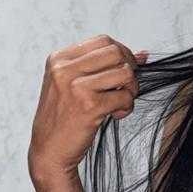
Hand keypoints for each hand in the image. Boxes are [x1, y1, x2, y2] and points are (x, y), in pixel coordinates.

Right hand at [28, 34, 147, 181]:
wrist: (50, 150)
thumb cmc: (64, 118)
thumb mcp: (72, 85)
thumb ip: (102, 67)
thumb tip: (143, 55)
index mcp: (59, 59)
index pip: (103, 41)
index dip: (122, 53)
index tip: (125, 71)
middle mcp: (64, 69)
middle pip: (115, 52)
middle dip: (129, 70)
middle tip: (126, 87)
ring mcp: (75, 87)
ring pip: (124, 73)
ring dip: (130, 90)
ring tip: (120, 102)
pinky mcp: (89, 106)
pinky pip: (124, 97)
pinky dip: (127, 107)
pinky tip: (116, 115)